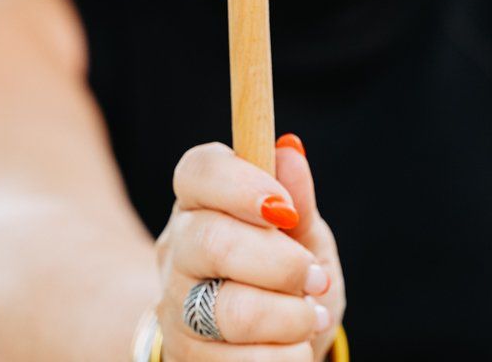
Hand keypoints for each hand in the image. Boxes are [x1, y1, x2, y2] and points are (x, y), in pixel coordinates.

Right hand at [154, 134, 345, 360]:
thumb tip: (290, 150)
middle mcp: (177, 250)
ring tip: (310, 317)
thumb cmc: (285, 278)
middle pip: (213, 242)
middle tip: (316, 278)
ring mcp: (175, 307)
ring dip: (289, 317)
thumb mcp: (303, 235)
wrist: (266, 344)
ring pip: (228, 310)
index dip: (242, 185)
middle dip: (282, 264)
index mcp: (202, 202)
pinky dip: (282, 358)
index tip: (286, 210)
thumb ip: (297, 198)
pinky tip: (292, 348)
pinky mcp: (183, 358)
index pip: (199, 172)